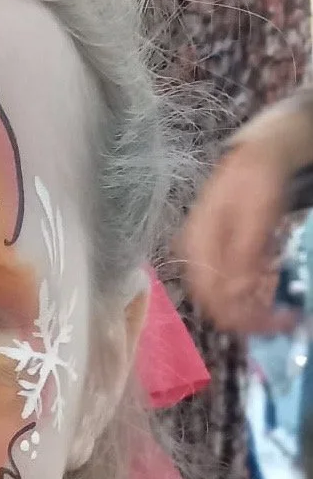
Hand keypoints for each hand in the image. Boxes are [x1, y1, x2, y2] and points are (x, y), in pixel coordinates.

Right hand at [175, 141, 290, 333]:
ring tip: (280, 307)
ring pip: (220, 298)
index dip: (243, 317)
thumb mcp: (256, 215)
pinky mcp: (214, 257)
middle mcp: (194, 256)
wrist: (253, 157)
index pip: (211, 297)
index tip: (277, 321)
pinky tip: (268, 290)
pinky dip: (249, 295)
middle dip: (248, 318)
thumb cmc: (254, 181)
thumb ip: (244, 254)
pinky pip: (227, 287)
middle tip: (283, 319)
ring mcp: (202, 257)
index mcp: (197, 246)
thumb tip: (237, 293)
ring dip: (249, 309)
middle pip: (213, 303)